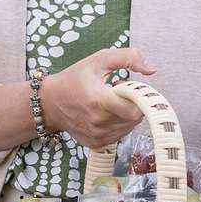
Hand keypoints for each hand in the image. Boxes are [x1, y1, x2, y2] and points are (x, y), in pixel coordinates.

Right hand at [39, 48, 155, 148]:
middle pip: (134, 119)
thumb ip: (128, 58)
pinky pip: (120, 134)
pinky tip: (106, 113)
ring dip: (126, 114)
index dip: (138, 98)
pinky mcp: (96, 143)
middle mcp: (98, 122)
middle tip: (119, 93)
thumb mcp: (99, 59)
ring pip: (129, 127)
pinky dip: (119, 124)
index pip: (135, 110)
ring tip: (111, 102)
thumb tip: (151, 69)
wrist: (49, 102)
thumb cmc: (73, 79)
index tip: (129, 88)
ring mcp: (97, 135)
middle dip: (133, 104)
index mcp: (99, 100)